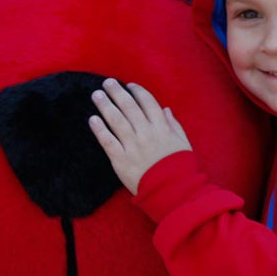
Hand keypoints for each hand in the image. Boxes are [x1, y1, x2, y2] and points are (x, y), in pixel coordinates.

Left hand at [87, 79, 192, 194]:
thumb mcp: (183, 143)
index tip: (129, 85)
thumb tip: (165, 109)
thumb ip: (174, 125)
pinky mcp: (121, 160)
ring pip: (116, 121)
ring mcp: (133, 147)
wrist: (172, 192)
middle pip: (129, 107)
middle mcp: (146, 134)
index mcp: (162, 128)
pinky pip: (108, 141)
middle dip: (117, 92)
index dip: (137, 91)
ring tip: (97, 95)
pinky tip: (92, 119)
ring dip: (105, 105)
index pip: (148, 103)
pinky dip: (99, 129)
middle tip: (107, 83)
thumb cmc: (180, 168)